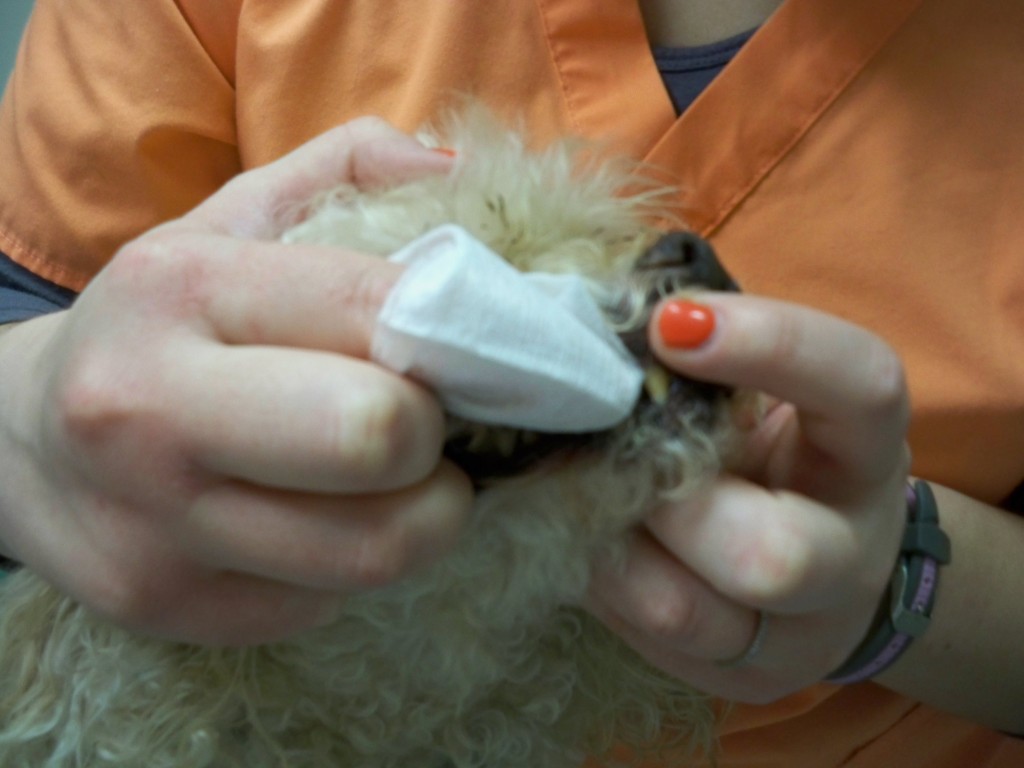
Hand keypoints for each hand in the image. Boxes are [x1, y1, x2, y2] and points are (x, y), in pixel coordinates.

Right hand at [0, 118, 472, 645]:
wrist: (22, 445)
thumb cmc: (165, 322)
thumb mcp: (236, 218)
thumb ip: (350, 167)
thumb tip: (459, 169)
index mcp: (177, 289)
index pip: (371, 308)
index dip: (453, 330)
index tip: (458, 345)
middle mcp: (148, 412)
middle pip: (376, 435)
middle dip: (431, 432)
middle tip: (422, 422)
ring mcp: (155, 528)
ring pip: (375, 548)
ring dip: (422, 512)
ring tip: (395, 477)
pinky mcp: (173, 609)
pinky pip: (334, 599)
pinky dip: (358, 560)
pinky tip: (326, 520)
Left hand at [585, 293, 910, 702]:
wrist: (815, 555)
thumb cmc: (765, 445)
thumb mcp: (755, 393)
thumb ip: (702, 360)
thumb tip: (598, 325)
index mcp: (863, 448)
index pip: (858, 387)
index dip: (771, 346)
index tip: (669, 322)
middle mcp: (847, 552)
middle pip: (769, 554)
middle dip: (664, 500)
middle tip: (615, 455)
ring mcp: (794, 634)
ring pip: (680, 609)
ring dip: (605, 540)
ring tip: (579, 493)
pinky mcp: (736, 679)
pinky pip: (638, 637)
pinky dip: (595, 576)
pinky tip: (586, 534)